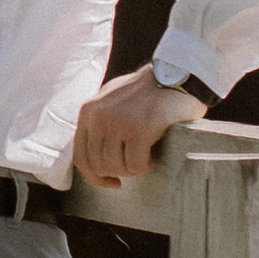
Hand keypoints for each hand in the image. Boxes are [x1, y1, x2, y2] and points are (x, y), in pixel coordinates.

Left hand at [72, 66, 207, 186]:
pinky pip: (137, 165)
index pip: (81, 157)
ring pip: (118, 168)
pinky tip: (156, 152)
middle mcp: (98, 116)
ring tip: (148, 153)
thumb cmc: (148, 92)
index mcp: (88, 111)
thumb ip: (98, 122)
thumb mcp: (112, 100)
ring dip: (135, 167)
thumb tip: (92, 157)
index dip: (95, 177)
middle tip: (137, 163)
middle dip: (120, 172)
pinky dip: (148, 164)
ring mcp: (118, 122)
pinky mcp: (139, 129)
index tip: (113, 182)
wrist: (177, 75)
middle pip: (100, 166)